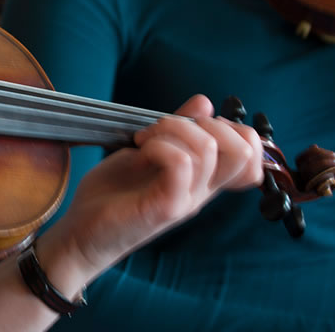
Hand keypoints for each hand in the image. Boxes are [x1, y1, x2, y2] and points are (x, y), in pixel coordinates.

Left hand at [44, 95, 263, 285]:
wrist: (83, 233)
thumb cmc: (113, 193)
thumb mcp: (146, 152)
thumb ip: (177, 131)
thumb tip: (204, 102)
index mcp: (202, 178)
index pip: (251, 153)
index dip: (233, 129)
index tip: (190, 123)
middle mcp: (201, 191)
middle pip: (244, 150)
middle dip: (206, 123)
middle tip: (166, 129)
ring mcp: (185, 200)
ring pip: (207, 149)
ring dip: (171, 130)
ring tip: (143, 140)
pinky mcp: (164, 208)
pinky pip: (180, 164)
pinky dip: (159, 147)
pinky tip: (138, 152)